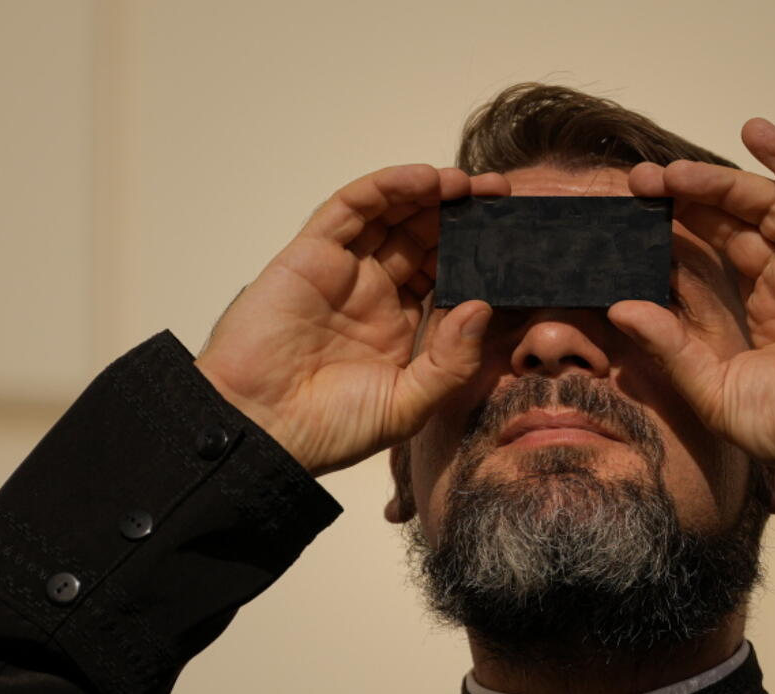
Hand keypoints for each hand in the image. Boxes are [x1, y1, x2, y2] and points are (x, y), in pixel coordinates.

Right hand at [195, 165, 508, 475]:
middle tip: (502, 195)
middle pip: (423, 239)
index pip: (447, 278)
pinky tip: (423, 179)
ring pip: (391, 217)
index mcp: (399, 328)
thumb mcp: (407, 406)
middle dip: (461, 216)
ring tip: (468, 182)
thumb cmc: (329, 429)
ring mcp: (342, 272)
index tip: (514, 239)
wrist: (259, 432)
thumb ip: (449, 362)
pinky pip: (350, 210)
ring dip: (429, 194)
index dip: (478, 257)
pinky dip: (385, 188)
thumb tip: (482, 308)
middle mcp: (373, 294)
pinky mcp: (309, 255)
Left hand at [609, 119, 774, 474]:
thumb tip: (619, 309)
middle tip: (637, 186)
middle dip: (682, 203)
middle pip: (726, 226)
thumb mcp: (713, 389)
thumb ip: (668, 345)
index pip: (706, 265)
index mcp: (759, 319)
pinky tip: (753, 130)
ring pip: (757, 205)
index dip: (670, 242)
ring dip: (713, 182)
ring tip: (669, 173)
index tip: (628, 225)